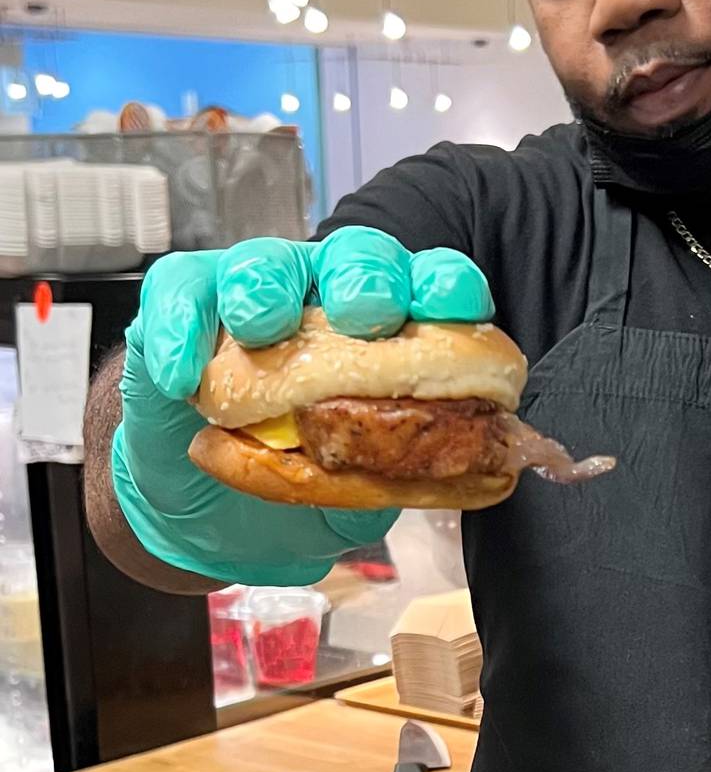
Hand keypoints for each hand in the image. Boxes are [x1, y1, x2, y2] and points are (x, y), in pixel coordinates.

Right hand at [113, 227, 494, 585]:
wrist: (211, 514)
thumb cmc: (296, 481)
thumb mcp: (356, 496)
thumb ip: (396, 475)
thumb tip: (468, 475)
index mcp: (387, 330)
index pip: (426, 285)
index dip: (444, 285)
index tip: (454, 301)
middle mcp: (325, 295)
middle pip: (354, 257)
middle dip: (365, 278)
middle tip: (365, 311)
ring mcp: (254, 295)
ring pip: (266, 261)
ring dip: (268, 286)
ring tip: (262, 324)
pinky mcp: (184, 309)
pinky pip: (182, 291)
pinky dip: (181, 327)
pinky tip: (184, 374)